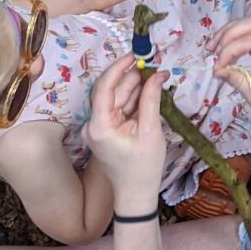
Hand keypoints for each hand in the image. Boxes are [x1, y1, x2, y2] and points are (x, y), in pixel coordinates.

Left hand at [85, 55, 168, 201]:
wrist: (136, 194)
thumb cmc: (143, 167)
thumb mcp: (150, 131)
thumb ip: (150, 99)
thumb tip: (157, 74)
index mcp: (99, 126)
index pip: (104, 88)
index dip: (118, 68)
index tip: (135, 56)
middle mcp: (93, 124)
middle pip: (111, 91)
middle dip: (132, 77)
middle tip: (154, 65)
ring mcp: (98, 127)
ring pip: (117, 97)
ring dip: (135, 87)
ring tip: (156, 77)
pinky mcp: (106, 129)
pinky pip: (119, 107)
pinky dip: (133, 99)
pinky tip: (149, 91)